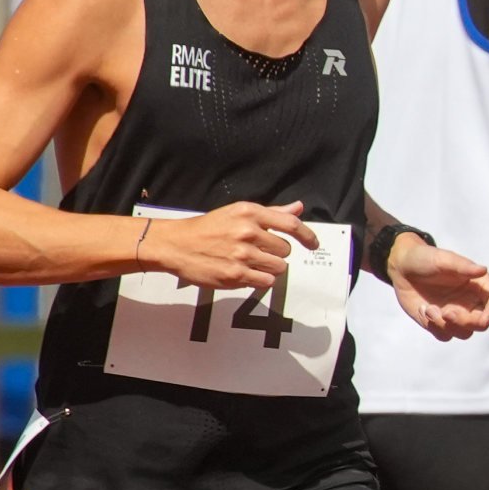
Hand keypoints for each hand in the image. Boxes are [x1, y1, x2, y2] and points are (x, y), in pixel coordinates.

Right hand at [133, 200, 315, 292]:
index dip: (308, 236)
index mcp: (249, 213)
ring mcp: (242, 254)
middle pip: (285, 250)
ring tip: (250, 263)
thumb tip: (298, 208)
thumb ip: (271, 213)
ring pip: (278, 268)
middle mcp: (248, 232)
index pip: (291, 224)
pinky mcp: (235, 275)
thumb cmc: (207, 228)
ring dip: (269, 268)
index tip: (313, 244)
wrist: (175, 244)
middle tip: (258, 252)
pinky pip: (266, 282)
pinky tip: (245, 273)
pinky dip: (259, 279)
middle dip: (276, 253)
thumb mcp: (237, 213)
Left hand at [385, 235, 488, 338]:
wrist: (402, 267)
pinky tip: (423, 310)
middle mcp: (471, 302)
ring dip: (446, 325)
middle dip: (466, 322)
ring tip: (428, 309)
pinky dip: (434, 327)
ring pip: (464, 333)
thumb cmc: (425, 258)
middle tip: (446, 312)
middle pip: (481, 323)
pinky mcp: (440, 323)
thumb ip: (463, 266)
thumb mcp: (443, 259)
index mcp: (478, 286)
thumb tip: (482, 270)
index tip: (484, 318)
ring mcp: (456, 314)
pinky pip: (444, 335)